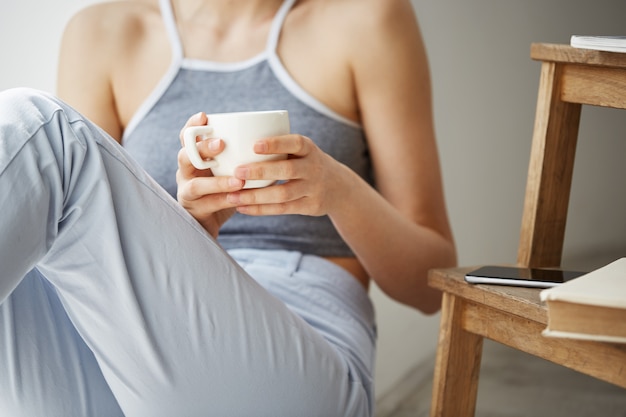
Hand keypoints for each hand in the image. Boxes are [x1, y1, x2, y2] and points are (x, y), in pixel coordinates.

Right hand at [176, 112, 244, 237]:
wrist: (212, 221)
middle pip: (185, 156)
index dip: (193, 126)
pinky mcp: (194, 210)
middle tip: (221, 144)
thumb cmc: (225, 187)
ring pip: (195, 184)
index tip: (205, 117)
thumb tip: (269, 134)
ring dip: (217, 182)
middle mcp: (185, 172)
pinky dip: (224, 200)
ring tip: (238, 180)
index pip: (187, 137)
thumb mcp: (229, 167)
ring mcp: (187, 192)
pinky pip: (207, 204)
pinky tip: (239, 198)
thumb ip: (238, 153)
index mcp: (193, 157)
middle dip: (202, 148)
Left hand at [226, 134, 353, 216]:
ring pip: (283, 194)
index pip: (295, 143)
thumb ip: (279, 147)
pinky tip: (242, 207)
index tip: (254, 145)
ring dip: (256, 196)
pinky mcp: (309, 206)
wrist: (338, 187)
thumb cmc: (306, 163)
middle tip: (237, 172)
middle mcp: (313, 168)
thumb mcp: (301, 151)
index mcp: (309, 149)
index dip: (276, 144)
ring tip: (233, 196)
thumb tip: (236, 140)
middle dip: (260, 171)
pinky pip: (282, 209)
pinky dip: (261, 209)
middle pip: (287, 170)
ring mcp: (313, 189)